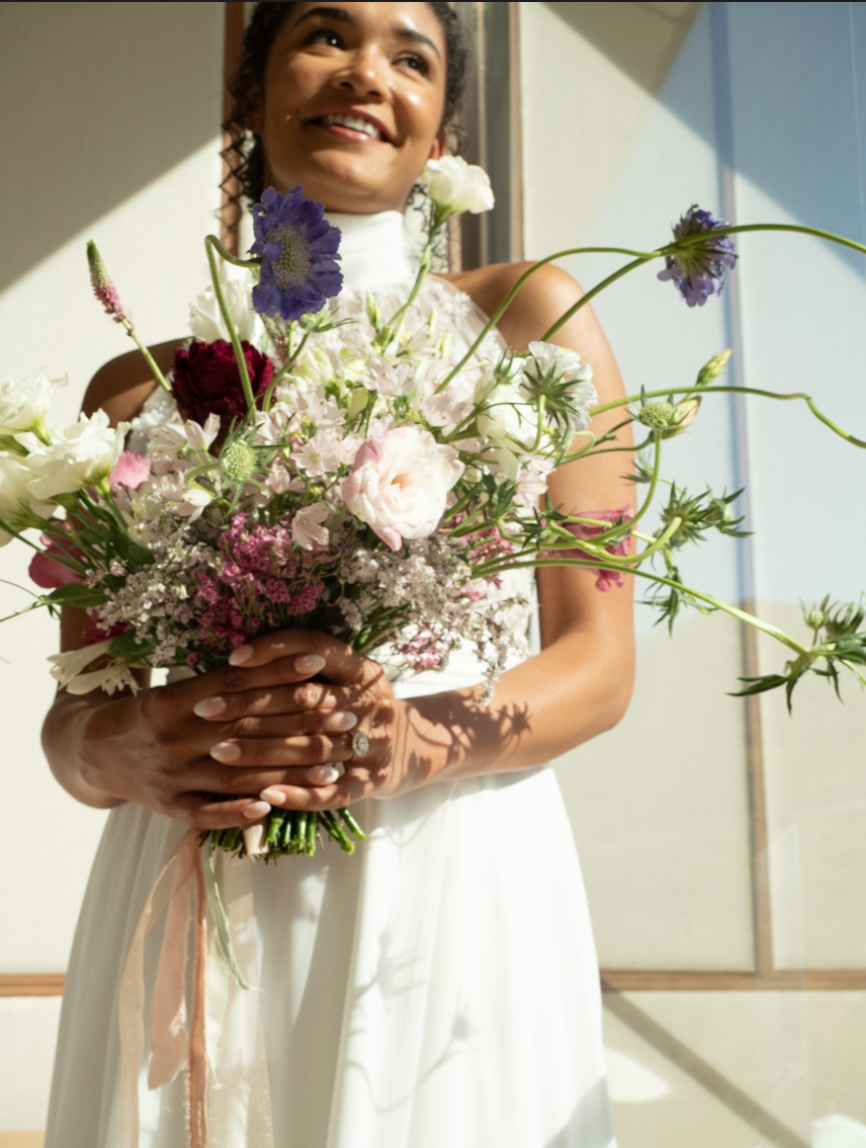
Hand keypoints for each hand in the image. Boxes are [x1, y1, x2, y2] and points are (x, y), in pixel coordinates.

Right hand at [64, 639, 368, 828]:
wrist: (93, 750)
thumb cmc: (150, 713)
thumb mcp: (176, 688)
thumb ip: (222, 682)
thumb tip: (283, 660)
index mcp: (172, 700)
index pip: (235, 683)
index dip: (278, 673)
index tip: (319, 663)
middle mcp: (171, 738)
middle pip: (246, 729)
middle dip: (300, 721)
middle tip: (345, 715)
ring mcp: (170, 776)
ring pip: (237, 774)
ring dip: (288, 771)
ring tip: (333, 766)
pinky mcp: (168, 808)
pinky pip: (207, 813)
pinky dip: (239, 812)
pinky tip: (274, 805)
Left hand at [189, 630, 415, 813]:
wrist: (416, 748)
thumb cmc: (360, 708)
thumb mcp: (345, 679)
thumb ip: (304, 670)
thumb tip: (235, 659)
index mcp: (362, 669)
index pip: (315, 647)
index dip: (273, 650)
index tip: (231, 660)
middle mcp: (372, 701)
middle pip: (306, 698)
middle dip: (251, 704)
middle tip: (205, 709)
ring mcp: (376, 742)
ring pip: (313, 746)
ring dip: (263, 750)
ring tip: (218, 752)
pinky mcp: (373, 780)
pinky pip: (333, 791)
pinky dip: (298, 793)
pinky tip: (264, 795)